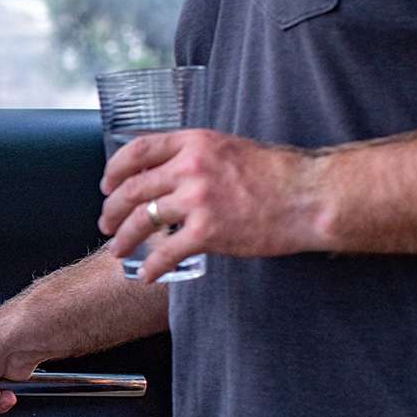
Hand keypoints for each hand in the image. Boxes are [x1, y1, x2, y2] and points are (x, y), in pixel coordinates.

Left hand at [98, 129, 326, 280]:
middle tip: (106, 223)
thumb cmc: (277, 175)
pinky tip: (147, 274)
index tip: (106, 185)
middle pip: (133, 188)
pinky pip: (167, 251)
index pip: (138, 150)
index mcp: (195, 142)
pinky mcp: (208, 231)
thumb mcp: (230, 150)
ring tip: (117, 249)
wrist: (310, 196)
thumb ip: (197, 157)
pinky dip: (152, 265)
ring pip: (144, 219)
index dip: (115, 170)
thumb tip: (169, 172)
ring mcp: (198, 199)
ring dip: (124, 237)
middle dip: (112, 209)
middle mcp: (191, 166)